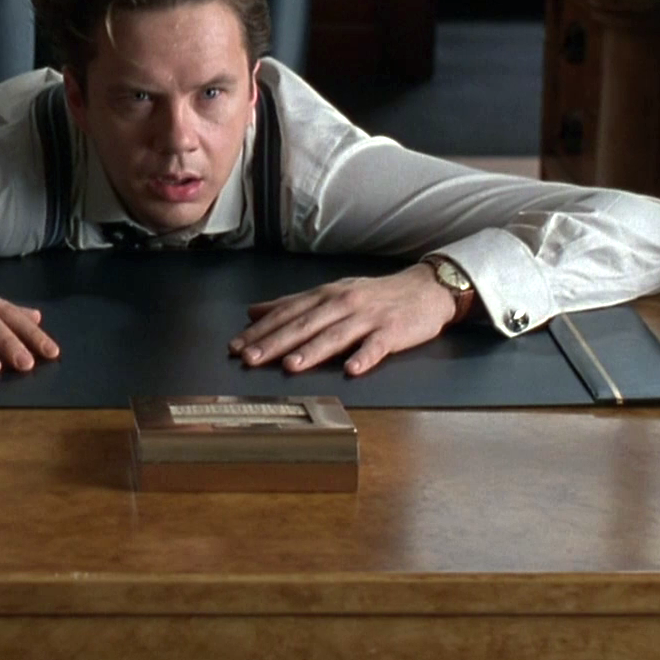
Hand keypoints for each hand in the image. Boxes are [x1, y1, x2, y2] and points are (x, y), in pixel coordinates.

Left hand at [229, 264, 461, 376]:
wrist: (423, 289)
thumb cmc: (372, 296)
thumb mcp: (330, 293)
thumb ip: (293, 304)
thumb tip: (254, 311)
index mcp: (324, 296)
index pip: (286, 313)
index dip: (260, 330)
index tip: (235, 346)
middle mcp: (342, 303)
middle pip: (304, 324)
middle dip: (275, 342)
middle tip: (250, 358)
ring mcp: (367, 317)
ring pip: (335, 335)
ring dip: (312, 351)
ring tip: (290, 365)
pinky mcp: (393, 331)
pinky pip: (377, 346)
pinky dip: (364, 357)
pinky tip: (351, 369)